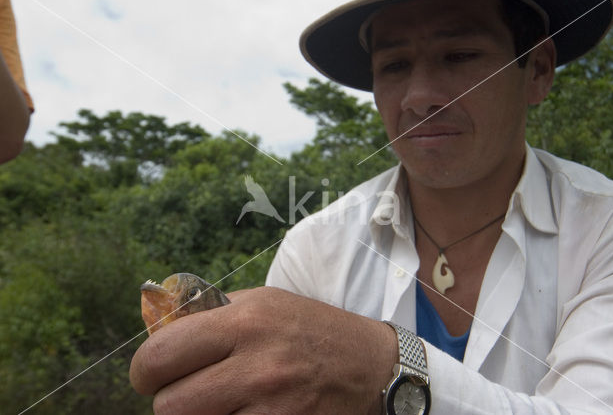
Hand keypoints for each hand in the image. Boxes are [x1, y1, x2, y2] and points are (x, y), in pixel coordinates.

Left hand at [129, 286, 396, 414]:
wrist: (372, 366)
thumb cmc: (311, 329)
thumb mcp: (263, 303)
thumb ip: (210, 314)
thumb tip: (157, 330)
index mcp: (245, 320)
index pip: (159, 355)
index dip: (146, 370)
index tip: (155, 375)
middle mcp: (256, 364)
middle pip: (168, 406)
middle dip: (171, 402)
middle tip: (190, 393)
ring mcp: (272, 407)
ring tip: (220, 404)